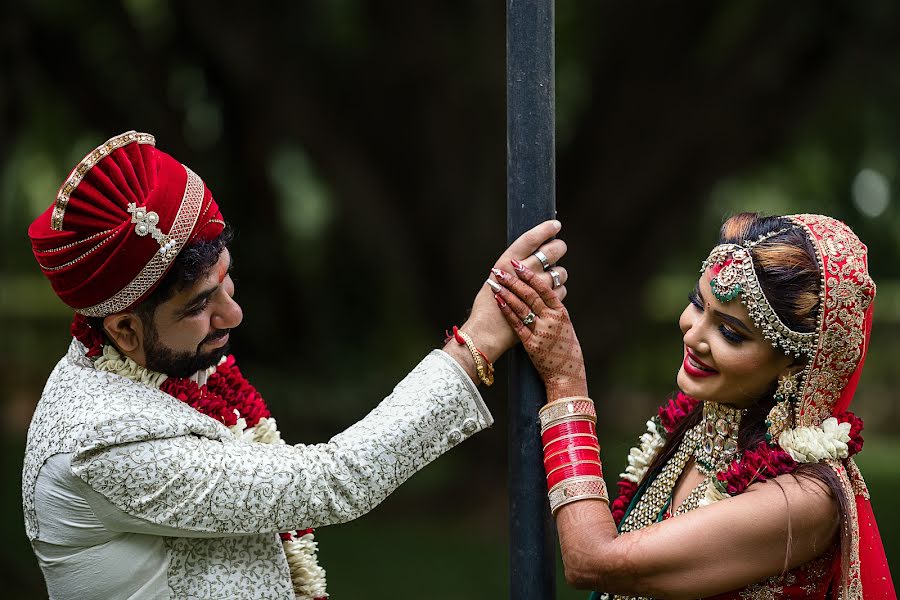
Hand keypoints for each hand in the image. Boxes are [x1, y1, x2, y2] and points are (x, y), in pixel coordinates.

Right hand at [454, 221, 567, 364]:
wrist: (488, 331)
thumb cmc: (488, 305)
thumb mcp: (495, 279)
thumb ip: (513, 266)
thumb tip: (533, 253)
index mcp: (507, 262)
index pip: (531, 238)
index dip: (545, 229)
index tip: (555, 225)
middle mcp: (523, 272)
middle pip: (552, 251)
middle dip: (558, 248)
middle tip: (557, 249)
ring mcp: (537, 288)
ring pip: (561, 271)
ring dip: (559, 272)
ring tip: (550, 277)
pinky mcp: (546, 304)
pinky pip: (562, 290)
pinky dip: (558, 291)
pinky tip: (549, 295)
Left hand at [492, 259, 586, 399]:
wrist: (567, 374)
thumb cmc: (566, 348)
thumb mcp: (565, 325)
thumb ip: (554, 309)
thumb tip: (543, 290)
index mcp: (561, 312)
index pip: (544, 288)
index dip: (530, 275)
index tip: (518, 265)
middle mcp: (551, 319)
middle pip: (530, 295)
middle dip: (514, 280)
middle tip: (501, 270)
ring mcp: (541, 331)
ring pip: (521, 307)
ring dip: (506, 292)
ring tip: (495, 282)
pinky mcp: (531, 344)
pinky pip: (517, 324)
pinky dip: (507, 311)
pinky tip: (498, 300)